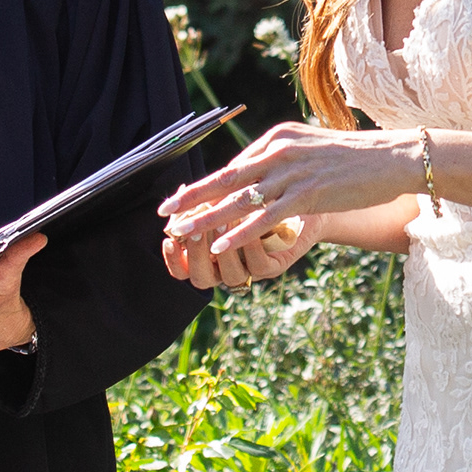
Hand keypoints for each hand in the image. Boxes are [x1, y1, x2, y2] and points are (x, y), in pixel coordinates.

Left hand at [159, 122, 421, 248]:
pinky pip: (266, 218)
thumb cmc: (354, 157)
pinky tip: (220, 245)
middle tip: (164, 212)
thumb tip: (253, 172)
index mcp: (277, 139)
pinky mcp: (309, 194)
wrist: (393, 157)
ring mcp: (293, 173)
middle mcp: (279, 151)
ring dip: (205, 219)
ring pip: (239, 200)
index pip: (234, 166)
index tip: (181, 200)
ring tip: (180, 232)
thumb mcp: (309, 148)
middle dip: (191, 198)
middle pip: (225, 179)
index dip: (206, 186)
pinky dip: (239, 232)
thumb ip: (280, 158)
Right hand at [162, 208, 311, 289]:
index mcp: (209, 253)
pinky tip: (247, 226)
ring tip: (221, 222)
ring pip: (230, 276)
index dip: (173, 259)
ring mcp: (250, 270)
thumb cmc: (258, 196)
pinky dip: (250, 247)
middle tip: (195, 229)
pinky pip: (258, 265)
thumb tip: (181, 192)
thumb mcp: (228, 196)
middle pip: (201, 279)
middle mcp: (227, 266)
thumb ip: (205, 200)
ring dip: (223, 251)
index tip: (169, 238)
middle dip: (196, 255)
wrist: (301, 197)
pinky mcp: (274, 266)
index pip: (183, 269)